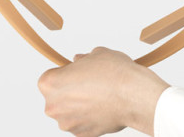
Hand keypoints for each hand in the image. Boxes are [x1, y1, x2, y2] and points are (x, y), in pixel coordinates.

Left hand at [37, 47, 169, 136]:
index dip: (65, 73)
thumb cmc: (114, 73)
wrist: (133, 95)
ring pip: (70, 112)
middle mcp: (53, 106)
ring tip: (100, 96)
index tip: (77, 73)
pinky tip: (104, 107)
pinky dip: (90, 118)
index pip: (50, 77)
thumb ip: (82, 59)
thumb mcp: (96, 54)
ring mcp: (67, 124)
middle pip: (57, 97)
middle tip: (90, 84)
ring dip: (80, 106)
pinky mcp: (82, 135)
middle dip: (70, 91)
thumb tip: (78, 61)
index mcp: (49, 83)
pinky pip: (82, 124)